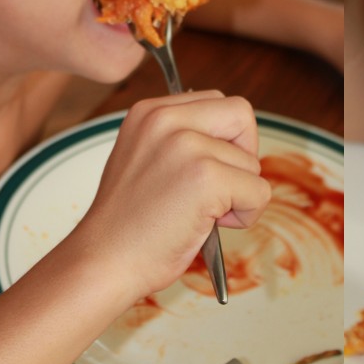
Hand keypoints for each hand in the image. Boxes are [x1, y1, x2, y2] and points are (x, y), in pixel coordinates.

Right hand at [72, 91, 270, 298]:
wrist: (104, 262)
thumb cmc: (129, 223)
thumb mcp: (147, 158)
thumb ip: (183, 139)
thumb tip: (235, 142)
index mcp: (150, 111)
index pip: (217, 101)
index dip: (224, 139)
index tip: (204, 169)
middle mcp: (166, 119)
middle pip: (241, 114)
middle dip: (243, 154)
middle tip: (219, 187)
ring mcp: (186, 146)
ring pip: (252, 162)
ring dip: (238, 194)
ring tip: (199, 213)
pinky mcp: (207, 178)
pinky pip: (259, 192)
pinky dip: (246, 215)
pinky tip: (209, 225)